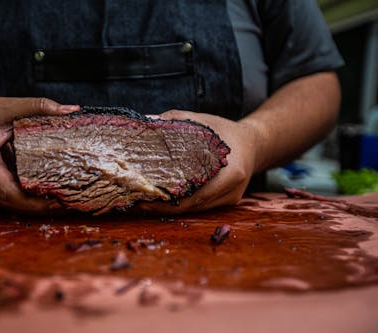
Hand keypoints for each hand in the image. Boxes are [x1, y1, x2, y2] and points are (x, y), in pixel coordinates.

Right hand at [0, 95, 79, 212]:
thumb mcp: (7, 105)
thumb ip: (37, 106)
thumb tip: (70, 109)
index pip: (3, 188)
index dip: (28, 200)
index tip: (53, 200)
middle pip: (5, 200)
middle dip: (34, 206)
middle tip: (63, 204)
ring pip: (4, 202)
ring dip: (29, 205)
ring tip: (57, 202)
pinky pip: (2, 196)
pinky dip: (22, 198)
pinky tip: (42, 196)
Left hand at [139, 110, 260, 213]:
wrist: (253, 143)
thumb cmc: (225, 130)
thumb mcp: (202, 120)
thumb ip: (175, 120)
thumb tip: (146, 121)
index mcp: (232, 173)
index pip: (196, 195)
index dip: (170, 201)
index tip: (146, 199)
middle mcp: (232, 190)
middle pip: (193, 206)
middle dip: (164, 207)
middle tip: (138, 204)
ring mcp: (230, 199)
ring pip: (195, 209)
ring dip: (170, 208)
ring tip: (144, 203)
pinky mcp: (226, 201)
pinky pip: (200, 206)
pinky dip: (181, 203)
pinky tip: (161, 199)